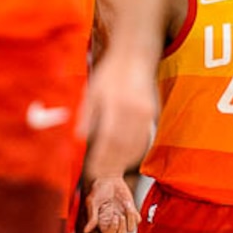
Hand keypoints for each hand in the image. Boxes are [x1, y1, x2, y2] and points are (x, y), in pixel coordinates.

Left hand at [81, 48, 155, 181]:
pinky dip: (135, 152)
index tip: (92, 170)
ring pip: (136, 146)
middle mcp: (134, 110)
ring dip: (123, 162)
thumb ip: (87, 115)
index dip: (100, 158)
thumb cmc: (110, 73)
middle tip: (100, 176)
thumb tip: (79, 138)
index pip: (108, 139)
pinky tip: (125, 159)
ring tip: (111, 172)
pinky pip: (144, 139)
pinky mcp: (152, 115)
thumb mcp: (93, 90)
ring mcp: (146, 114)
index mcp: (116, 104)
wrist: (135, 57)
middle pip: (123, 146)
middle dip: (111, 164)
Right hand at [83, 176, 139, 232]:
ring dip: (130, 219)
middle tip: (120, 215)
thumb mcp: (92, 202)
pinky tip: (128, 204)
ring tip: (126, 206)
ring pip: (131, 229)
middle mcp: (112, 222)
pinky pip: (137, 221)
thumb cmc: (98, 189)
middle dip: (122, 227)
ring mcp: (123, 218)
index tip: (114, 217)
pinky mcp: (131, 212)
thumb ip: (91, 216)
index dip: (113, 230)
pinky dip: (135, 214)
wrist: (109, 178)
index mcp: (102, 223)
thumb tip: (86, 230)